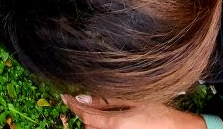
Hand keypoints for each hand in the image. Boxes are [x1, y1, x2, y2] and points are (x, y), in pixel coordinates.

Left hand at [61, 96, 199, 128]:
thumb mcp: (132, 99)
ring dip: (93, 122)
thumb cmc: (158, 111)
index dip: (73, 105)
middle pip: (89, 127)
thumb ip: (107, 100)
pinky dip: (102, 127)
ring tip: (97, 108)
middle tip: (82, 98)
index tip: (64, 96)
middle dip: (85, 113)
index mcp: (117, 125)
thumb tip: (83, 97)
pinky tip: (107, 118)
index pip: (86, 116)